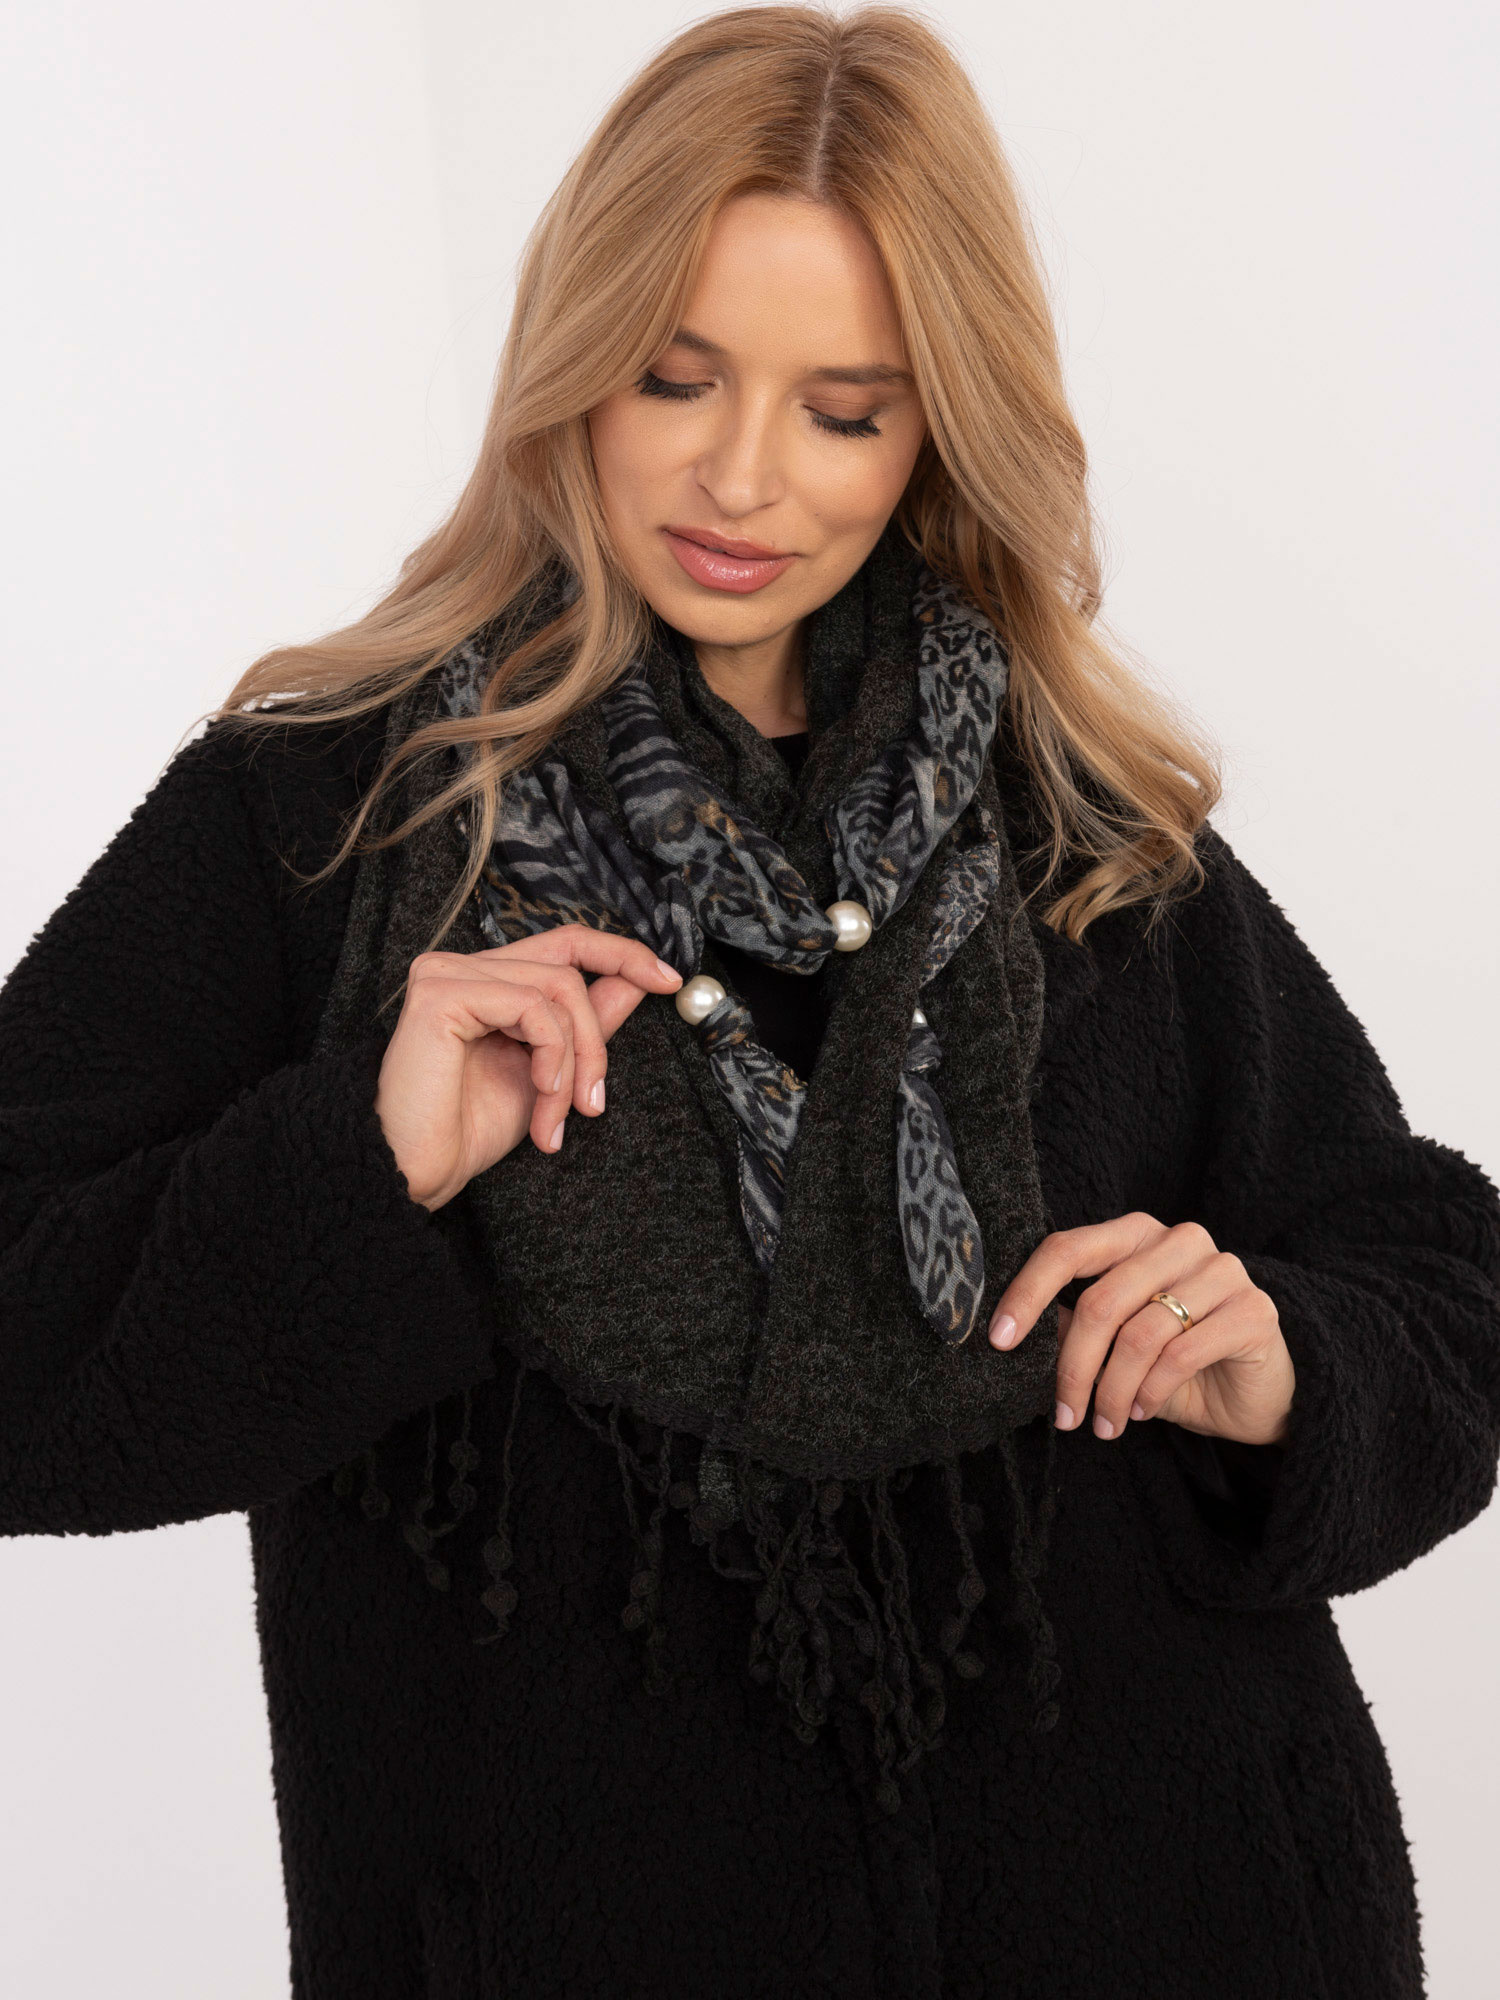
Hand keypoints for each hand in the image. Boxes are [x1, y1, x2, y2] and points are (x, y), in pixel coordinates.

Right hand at [374, 924, 682, 1210]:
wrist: (415, 1172)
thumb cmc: (468, 1130)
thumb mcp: (549, 1073)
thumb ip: (587, 1025)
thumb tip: (637, 983)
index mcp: (486, 980)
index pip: (566, 942)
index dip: (621, 954)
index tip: (669, 981)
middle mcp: (462, 966)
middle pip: (569, 968)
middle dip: (596, 1041)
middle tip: (594, 1104)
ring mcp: (447, 972)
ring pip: (558, 988)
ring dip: (575, 1060)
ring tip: (558, 1117)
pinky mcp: (440, 992)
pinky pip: (532, 1005)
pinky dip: (551, 1055)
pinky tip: (537, 1095)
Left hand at [987, 1213, 1294, 1445]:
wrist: (1256, 1393)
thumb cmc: (1177, 1362)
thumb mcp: (1114, 1343)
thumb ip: (1072, 1325)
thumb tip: (1009, 1332)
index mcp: (1136, 1234)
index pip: (1068, 1248)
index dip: (1027, 1293)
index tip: (999, 1340)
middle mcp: (1180, 1240)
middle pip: (1102, 1301)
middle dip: (1074, 1367)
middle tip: (1064, 1415)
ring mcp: (1223, 1270)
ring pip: (1140, 1334)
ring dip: (1113, 1391)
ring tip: (1106, 1424)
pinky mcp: (1253, 1310)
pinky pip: (1182, 1354)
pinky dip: (1152, 1391)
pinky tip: (1143, 1410)